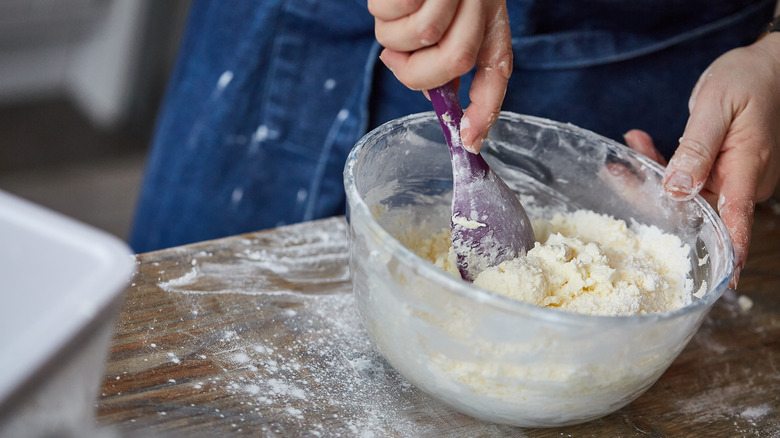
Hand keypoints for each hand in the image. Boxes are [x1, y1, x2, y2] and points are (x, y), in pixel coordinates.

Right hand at [370, 0, 511, 152]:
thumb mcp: (451, 20)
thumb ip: (449, 56)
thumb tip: (440, 100)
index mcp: (490, 18)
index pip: (496, 70)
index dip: (484, 110)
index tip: (468, 141)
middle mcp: (480, 1)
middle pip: (453, 60)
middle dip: (418, 71)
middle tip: (398, 58)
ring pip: (419, 34)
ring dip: (395, 33)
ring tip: (398, 11)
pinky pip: (392, 10)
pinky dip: (384, 8)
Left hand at [624, 34, 779, 286]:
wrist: (768, 65)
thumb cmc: (748, 79)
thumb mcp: (717, 106)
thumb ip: (697, 147)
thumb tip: (677, 189)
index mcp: (746, 168)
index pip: (734, 219)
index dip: (724, 251)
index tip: (715, 280)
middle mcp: (741, 181)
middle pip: (693, 207)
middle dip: (650, 196)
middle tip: (616, 174)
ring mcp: (732, 178)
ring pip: (684, 193)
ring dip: (651, 174)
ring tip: (624, 152)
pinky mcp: (721, 171)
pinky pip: (687, 177)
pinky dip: (662, 164)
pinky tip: (639, 144)